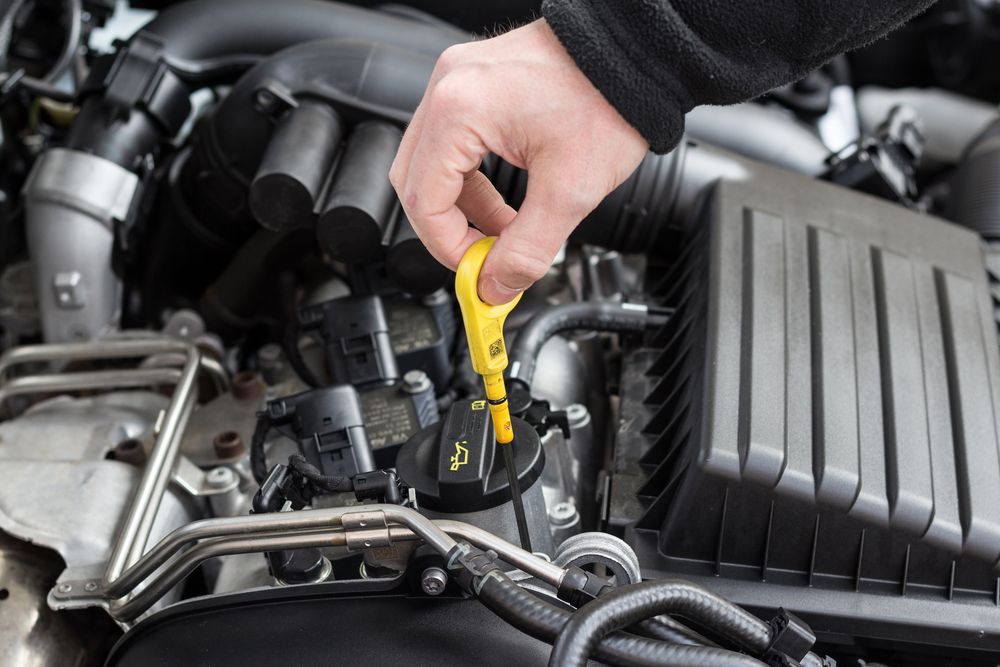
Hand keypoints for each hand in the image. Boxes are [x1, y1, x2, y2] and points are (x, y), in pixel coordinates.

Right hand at [390, 19, 647, 303]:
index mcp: (460, 110)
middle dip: (449, 230)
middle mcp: (448, 88)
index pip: (423, 201)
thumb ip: (526, 250)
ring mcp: (458, 81)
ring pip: (431, 164)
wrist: (637, 54)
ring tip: (504, 232)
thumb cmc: (611, 99)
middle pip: (414, 182)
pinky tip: (504, 202)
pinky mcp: (474, 83)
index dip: (449, 248)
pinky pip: (452, 143)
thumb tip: (495, 286)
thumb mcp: (570, 191)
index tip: (479, 273)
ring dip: (463, 207)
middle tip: (485, 258)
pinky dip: (472, 180)